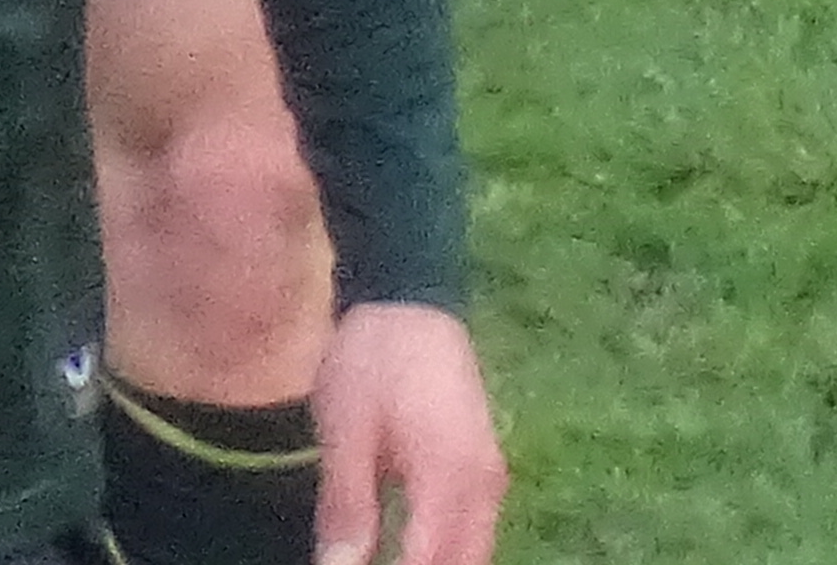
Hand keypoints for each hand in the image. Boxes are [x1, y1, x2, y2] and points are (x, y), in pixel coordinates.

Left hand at [311, 301, 502, 564]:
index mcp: (447, 478)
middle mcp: (483, 487)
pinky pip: (475, 531)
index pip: (426, 564)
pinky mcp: (486, 469)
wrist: (411, 298)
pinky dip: (448, 552)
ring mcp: (491, 478)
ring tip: (388, 558)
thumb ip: (347, 507)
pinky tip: (411, 552)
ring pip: (473, 554)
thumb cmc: (371, 358)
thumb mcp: (345, 429)